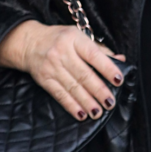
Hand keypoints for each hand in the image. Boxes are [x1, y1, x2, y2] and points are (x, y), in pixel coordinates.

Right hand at [0, 21, 125, 120]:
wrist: (29, 43)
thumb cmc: (60, 39)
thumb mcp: (78, 37)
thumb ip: (100, 50)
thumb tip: (120, 60)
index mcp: (74, 39)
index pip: (93, 55)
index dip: (107, 68)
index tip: (119, 80)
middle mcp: (62, 52)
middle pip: (83, 74)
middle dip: (99, 90)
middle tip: (110, 102)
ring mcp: (52, 67)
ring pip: (73, 87)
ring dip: (87, 102)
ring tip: (98, 112)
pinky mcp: (44, 79)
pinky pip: (60, 95)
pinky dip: (71, 106)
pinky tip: (81, 114)